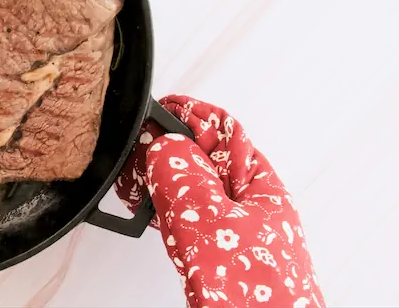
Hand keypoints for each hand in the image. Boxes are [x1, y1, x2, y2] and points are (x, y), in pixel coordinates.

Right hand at [115, 96, 323, 307]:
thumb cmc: (258, 294)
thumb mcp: (210, 219)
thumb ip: (184, 176)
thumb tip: (163, 145)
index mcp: (262, 188)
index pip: (226, 135)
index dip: (191, 117)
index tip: (159, 110)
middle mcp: (250, 208)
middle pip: (207, 162)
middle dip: (170, 150)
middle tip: (139, 147)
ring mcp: (234, 235)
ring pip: (193, 193)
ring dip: (162, 182)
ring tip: (136, 180)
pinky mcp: (217, 259)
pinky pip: (186, 222)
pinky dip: (163, 212)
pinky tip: (148, 213)